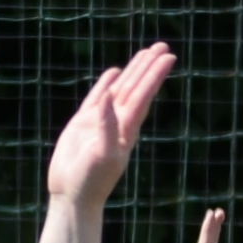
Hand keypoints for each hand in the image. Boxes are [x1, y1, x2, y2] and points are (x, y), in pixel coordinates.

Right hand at [47, 45, 180, 208]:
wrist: (73, 195)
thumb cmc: (90, 180)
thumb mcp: (101, 155)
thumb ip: (106, 127)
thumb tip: (110, 100)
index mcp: (126, 128)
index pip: (144, 95)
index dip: (155, 75)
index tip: (169, 57)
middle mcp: (118, 122)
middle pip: (137, 87)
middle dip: (149, 67)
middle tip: (163, 46)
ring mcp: (101, 121)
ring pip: (120, 89)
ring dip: (133, 71)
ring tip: (145, 53)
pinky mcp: (83, 124)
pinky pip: (98, 97)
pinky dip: (107, 83)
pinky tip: (115, 72)